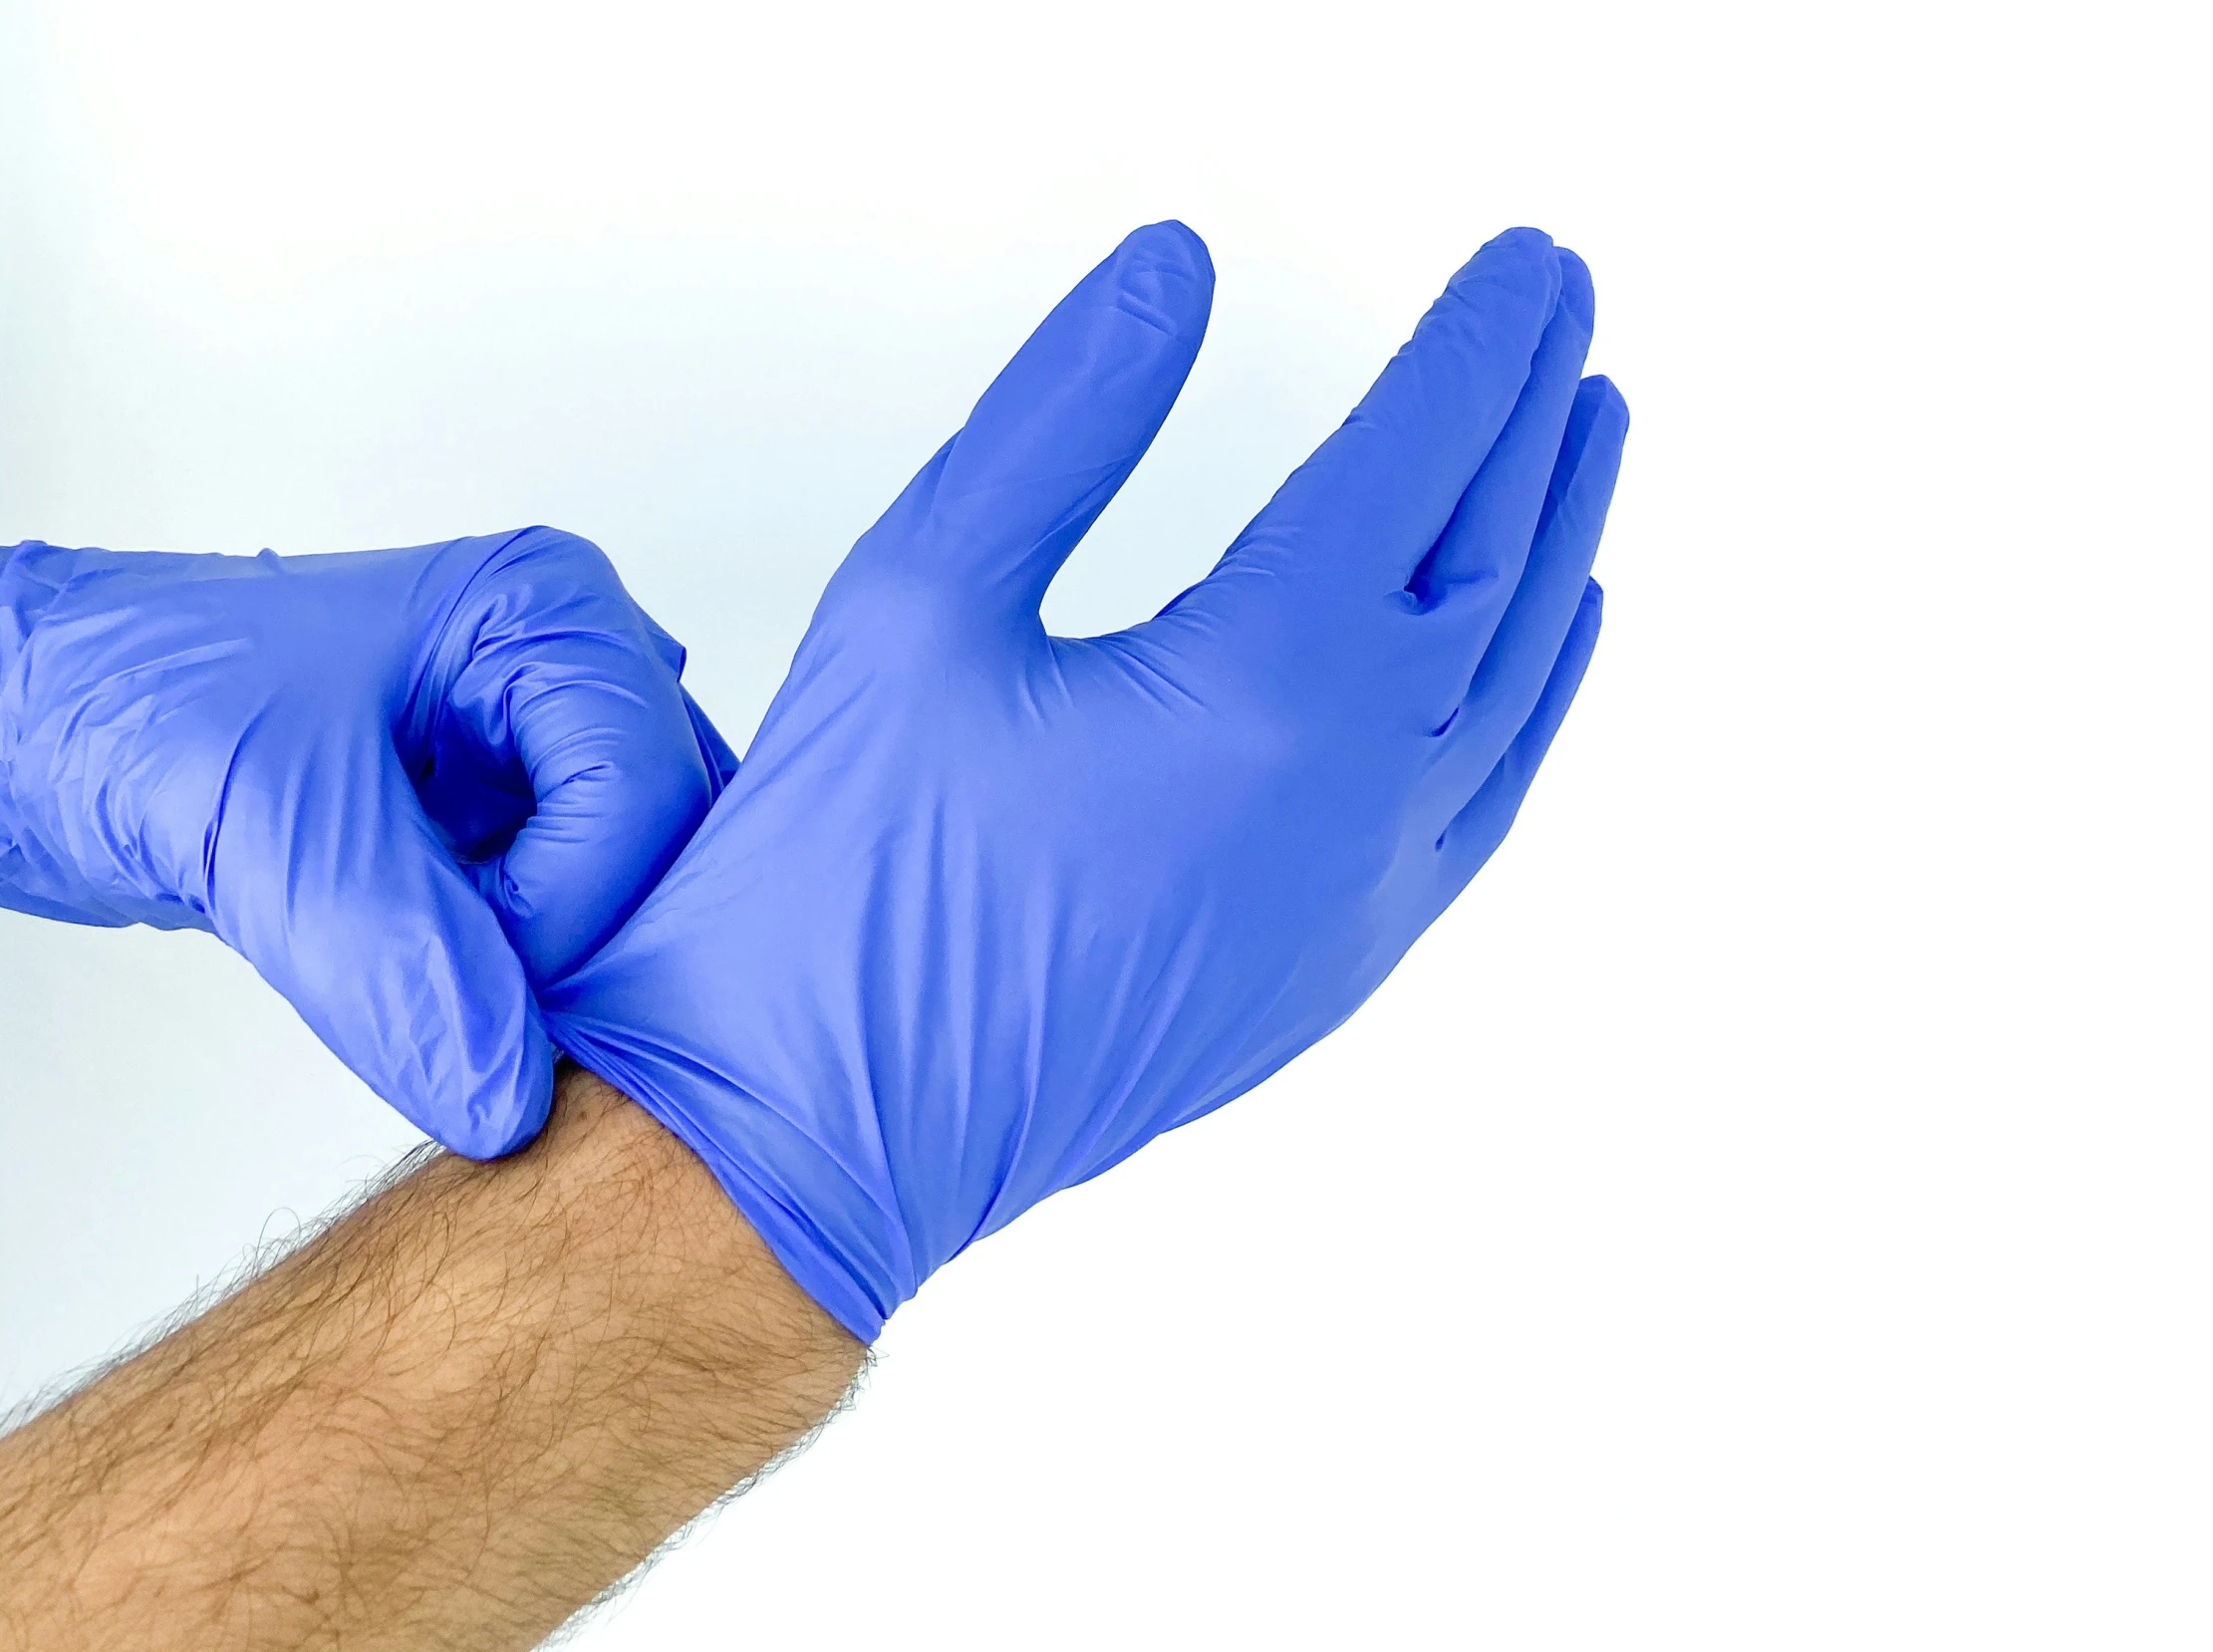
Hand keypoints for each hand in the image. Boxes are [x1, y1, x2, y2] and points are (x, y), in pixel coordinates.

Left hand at [0, 527, 733, 1153]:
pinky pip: (574, 926)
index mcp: (547, 611)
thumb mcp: (269, 826)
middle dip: (581, 947)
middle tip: (484, 1012)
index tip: (471, 979)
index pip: (649, 793)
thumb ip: (400, 962)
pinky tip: (450, 987)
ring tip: (451, 992)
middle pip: (668, 848)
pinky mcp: (508, 823)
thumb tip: (509, 1096)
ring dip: (556, 973)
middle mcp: (571, 671)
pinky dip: (526, 981)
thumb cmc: (125, 696)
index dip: (572, 914)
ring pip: (633, 899)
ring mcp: (543, 749)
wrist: (29, 724)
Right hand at [546, 224, 1625, 1338]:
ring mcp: (1362, 893)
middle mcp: (1355, 795)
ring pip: (1512, 677)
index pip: (1415, 461)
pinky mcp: (1338, 963)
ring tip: (1583, 429)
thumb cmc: (841, 895)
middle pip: (1490, 557)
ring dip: (1554, 539)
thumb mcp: (915, 599)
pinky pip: (1487, 800)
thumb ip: (1060, 417)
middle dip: (1532, 414)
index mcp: (1265, 686)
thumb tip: (1170, 277)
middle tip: (1563, 305)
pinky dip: (1534, 694)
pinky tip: (1550, 635)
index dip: (1474, 342)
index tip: (1524, 262)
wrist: (819, 1140)